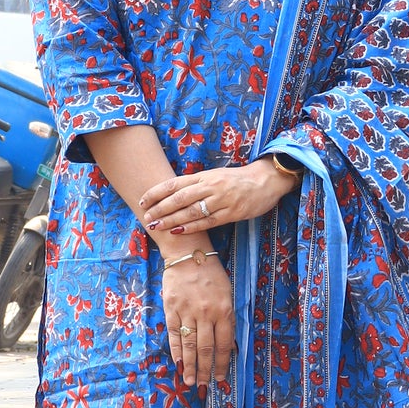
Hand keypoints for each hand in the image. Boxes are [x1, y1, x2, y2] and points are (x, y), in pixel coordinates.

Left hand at [141, 160, 295, 237]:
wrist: (266, 180)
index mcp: (204, 176)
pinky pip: (208, 222)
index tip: (143, 201)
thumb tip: (172, 193)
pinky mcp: (232, 213)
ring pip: (191, 211)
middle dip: (160, 208)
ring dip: (172, 219)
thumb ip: (196, 183)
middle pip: (179, 198)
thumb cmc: (237, 179)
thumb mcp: (215, 175)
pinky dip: (191, 227)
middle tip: (146, 217)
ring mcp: (221, 200)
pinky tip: (178, 231)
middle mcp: (211, 186)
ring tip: (157, 225)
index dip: (157, 192)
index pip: (175, 183)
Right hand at [160, 251, 233, 388]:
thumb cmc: (211, 274)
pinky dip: (176, 351)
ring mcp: (187, 312)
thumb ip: (227, 319)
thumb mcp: (227, 294)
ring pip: (189, 345)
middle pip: (206, 348)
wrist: (188, 254)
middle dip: (205, 370)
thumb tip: (227, 347)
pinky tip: (178, 364)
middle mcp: (206, 313)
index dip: (222, 363)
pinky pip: (173, 335)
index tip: (221, 377)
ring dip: (190, 366)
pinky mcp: (171, 309)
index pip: (224, 344)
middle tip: (204, 386)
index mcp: (224, 310)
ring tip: (190, 382)